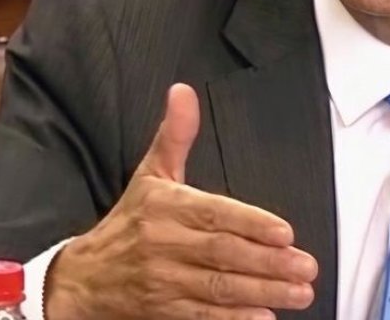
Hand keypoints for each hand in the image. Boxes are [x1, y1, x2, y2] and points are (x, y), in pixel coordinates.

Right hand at [45, 84, 317, 318]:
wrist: (83, 278)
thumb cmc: (129, 221)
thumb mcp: (150, 173)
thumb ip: (175, 135)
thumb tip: (183, 92)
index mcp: (165, 206)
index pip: (213, 214)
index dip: (251, 224)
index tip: (285, 233)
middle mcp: (163, 243)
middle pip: (222, 253)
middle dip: (268, 262)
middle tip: (306, 266)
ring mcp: (163, 281)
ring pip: (218, 288)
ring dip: (262, 292)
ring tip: (298, 293)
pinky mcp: (163, 312)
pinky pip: (202, 317)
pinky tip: (262, 318)